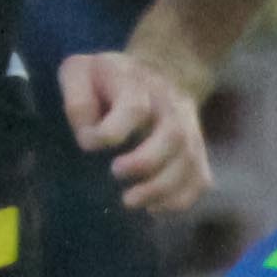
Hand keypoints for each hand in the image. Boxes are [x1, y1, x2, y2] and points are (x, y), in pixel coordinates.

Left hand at [62, 52, 210, 215]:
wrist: (163, 67)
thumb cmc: (107, 79)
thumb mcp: (80, 72)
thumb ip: (76, 100)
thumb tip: (88, 138)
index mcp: (136, 84)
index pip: (134, 108)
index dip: (110, 132)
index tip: (88, 143)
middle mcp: (169, 105)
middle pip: (173, 135)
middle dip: (145, 162)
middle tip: (116, 171)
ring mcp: (188, 127)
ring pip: (189, 161)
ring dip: (161, 188)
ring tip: (130, 201)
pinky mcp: (196, 149)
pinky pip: (200, 179)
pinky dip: (180, 200)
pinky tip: (153, 208)